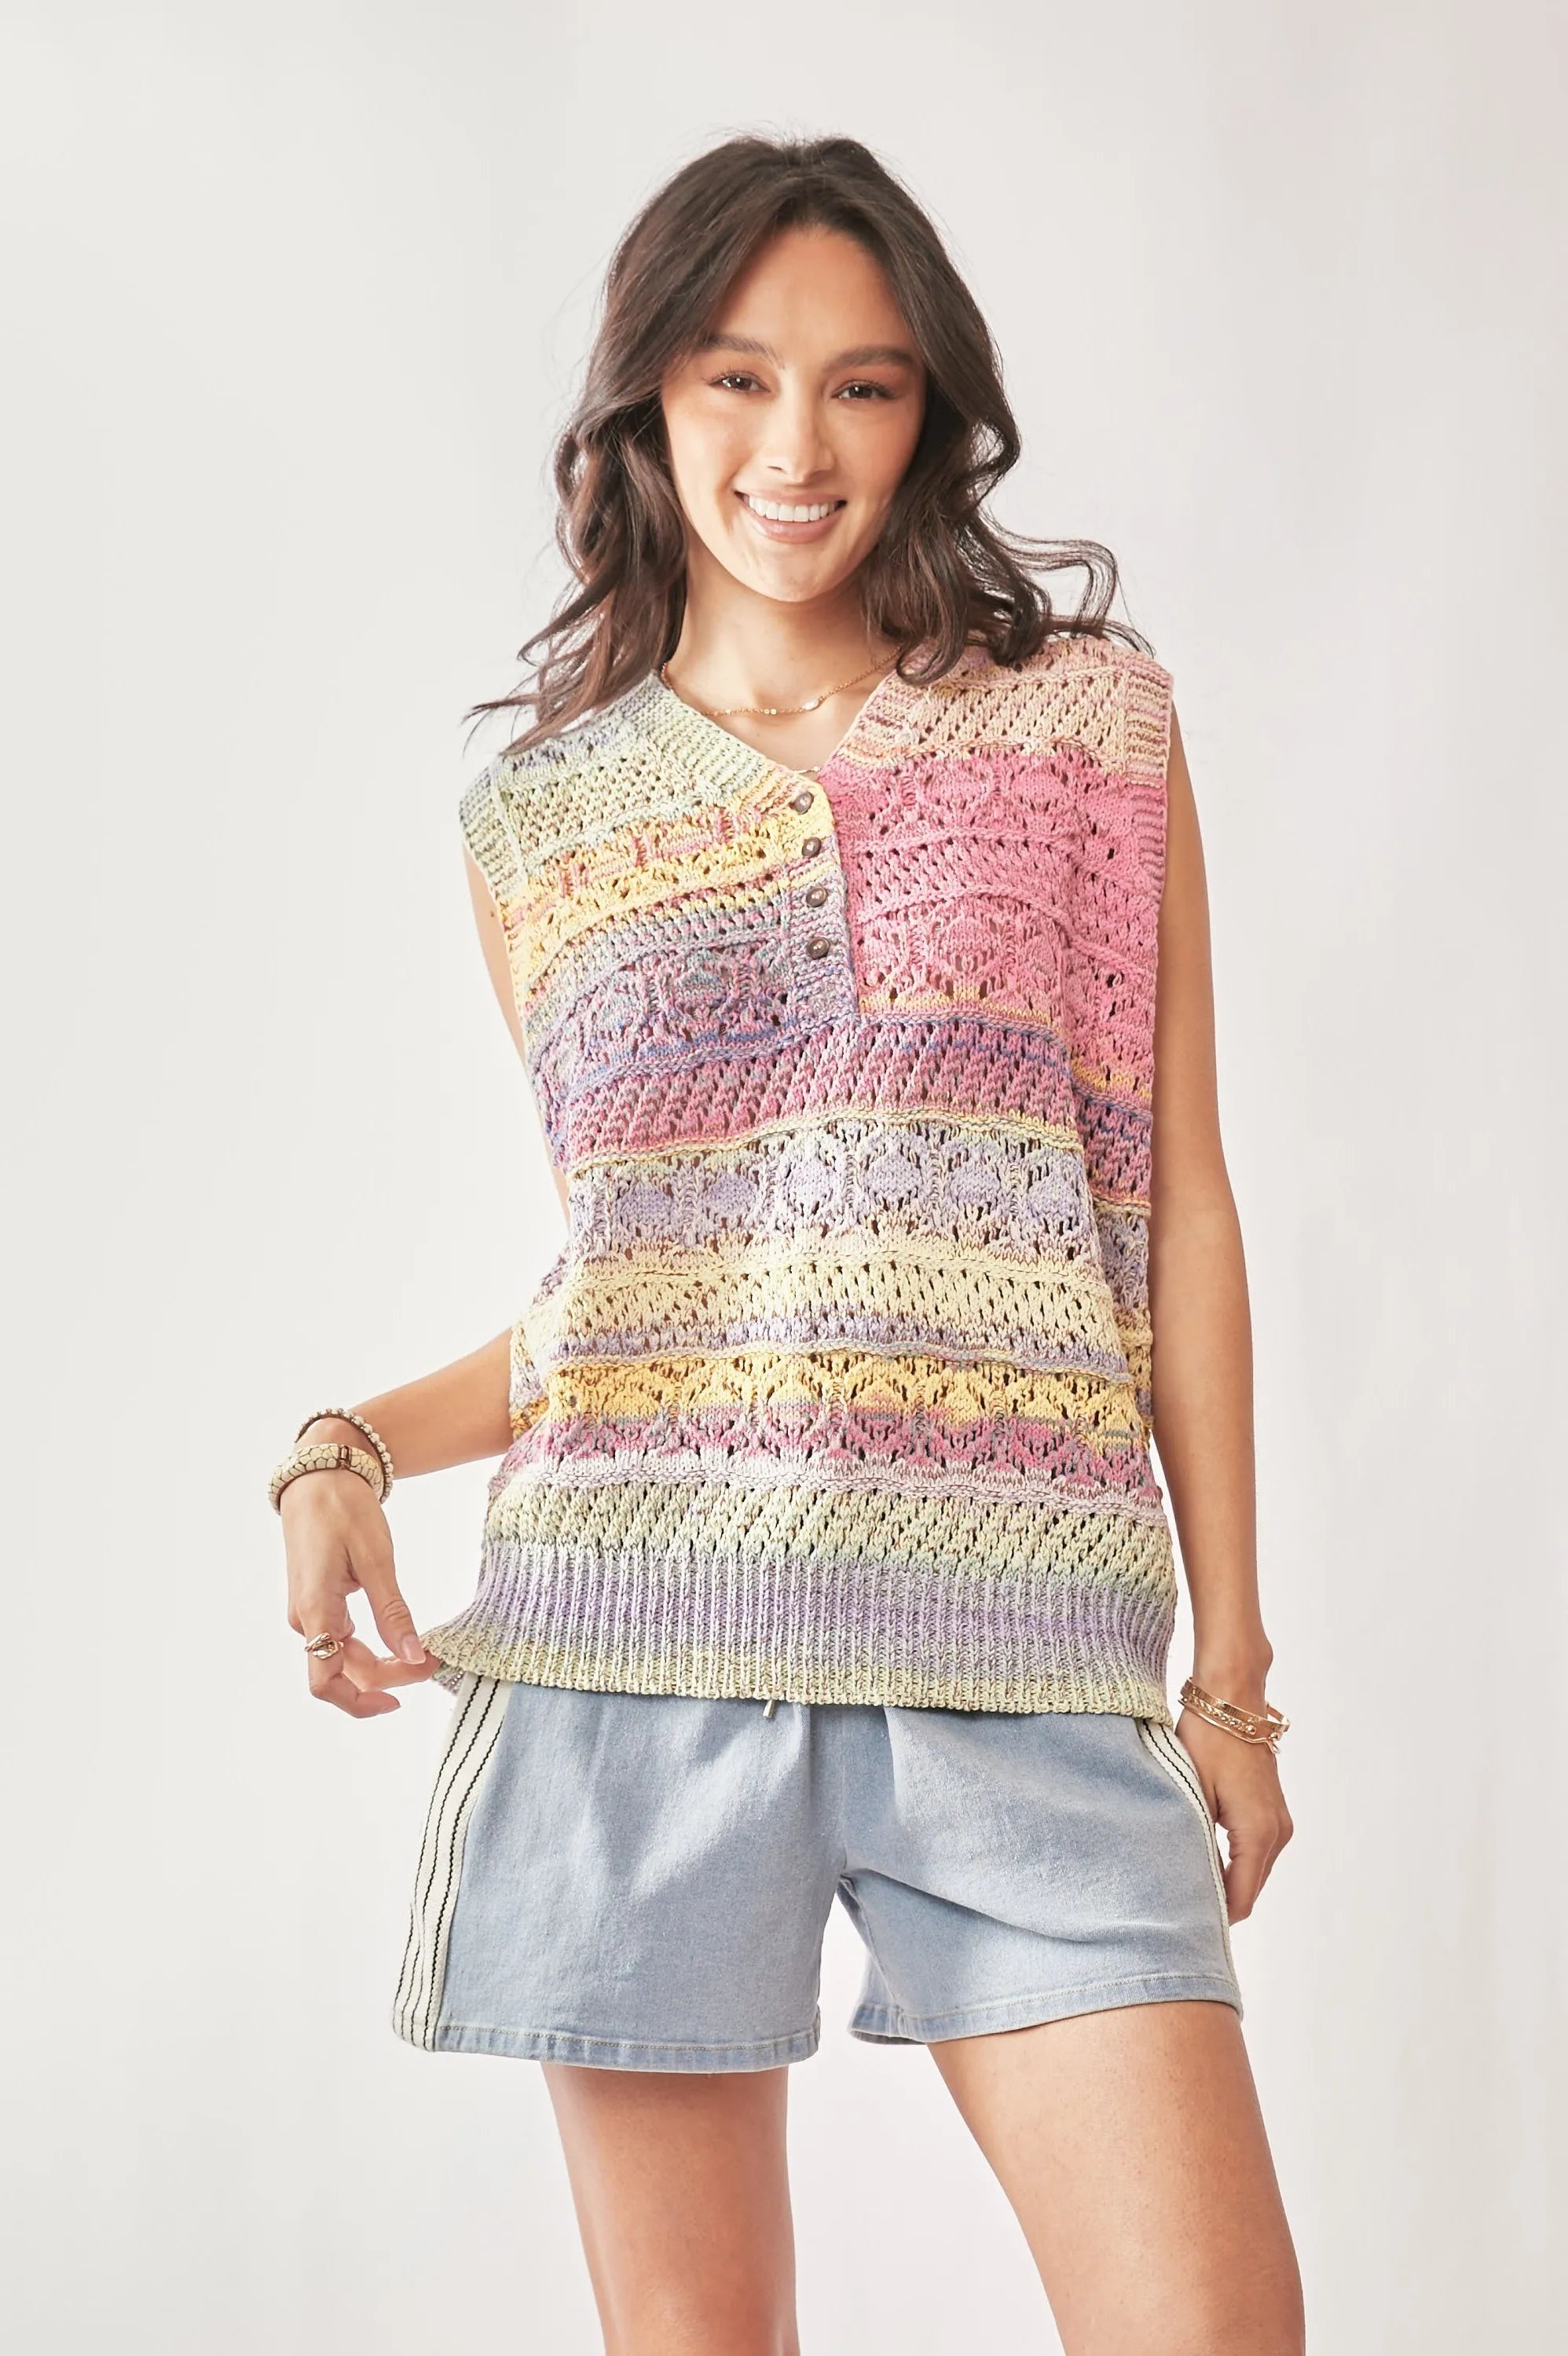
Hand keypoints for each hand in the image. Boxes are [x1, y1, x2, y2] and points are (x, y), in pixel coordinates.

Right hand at [280, 1467, 437, 1716]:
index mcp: (315, 1609)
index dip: (361, 1701)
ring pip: (344, 1657)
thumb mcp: (376, 1558)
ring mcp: (311, 1611)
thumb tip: (413, 1657)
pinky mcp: (320, 1601)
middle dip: (387, 1677)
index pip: (325, 1682)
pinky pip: (342, 1637)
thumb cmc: (343, 1508)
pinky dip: (371, 1645)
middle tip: (432, 1664)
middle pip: (342, 1672)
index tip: (401, 1698)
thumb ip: (392, 1612)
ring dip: (381, 1663)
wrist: (319, 1474)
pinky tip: (399, 1640)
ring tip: (423, 1655)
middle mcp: (307, 1617)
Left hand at [1173, 1709, 1293, 1921]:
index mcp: (1258, 1833)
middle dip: (1221, 1904)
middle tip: (1182, 1915)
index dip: (1216, 1918)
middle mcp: (1277, 1833)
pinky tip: (1207, 1864)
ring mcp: (1280, 1822)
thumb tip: (1189, 1884)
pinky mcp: (1274, 1812)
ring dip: (1229, 1883)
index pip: (1241, 1897)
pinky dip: (1236, 1864)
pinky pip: (1256, 1852)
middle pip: (1250, 1889)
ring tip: (1190, 1891)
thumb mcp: (1193, 1793)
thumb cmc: (1208, 1740)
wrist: (1233, 1700)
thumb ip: (1195, 1843)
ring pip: (1254, 1872)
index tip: (1188, 1931)